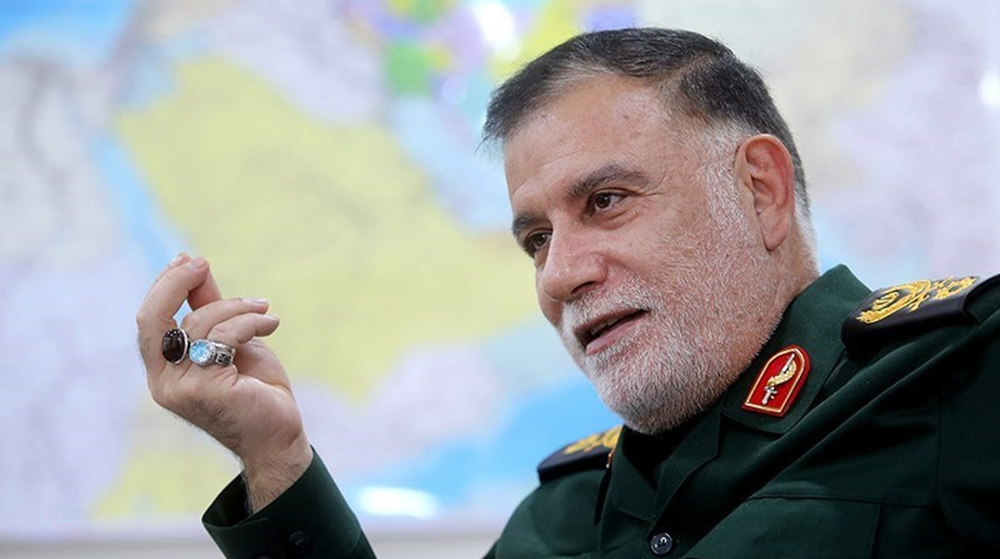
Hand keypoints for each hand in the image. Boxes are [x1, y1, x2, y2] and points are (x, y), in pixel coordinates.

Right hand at [136, 253, 312, 510]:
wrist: (280, 434)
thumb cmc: (256, 389)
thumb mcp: (230, 339)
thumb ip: (209, 307)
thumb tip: (192, 264)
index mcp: (163, 370)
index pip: (148, 321)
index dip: (164, 286)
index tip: (189, 260)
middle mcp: (164, 382)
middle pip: (152, 320)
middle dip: (173, 283)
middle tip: (200, 263)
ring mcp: (182, 388)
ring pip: (199, 324)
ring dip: (236, 308)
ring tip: (263, 311)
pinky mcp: (206, 390)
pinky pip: (223, 338)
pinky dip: (249, 323)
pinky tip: (270, 323)